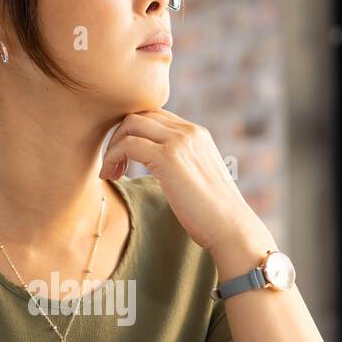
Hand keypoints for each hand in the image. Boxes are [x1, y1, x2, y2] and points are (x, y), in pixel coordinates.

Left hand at [99, 108, 269, 263]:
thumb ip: (180, 165)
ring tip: (110, 172)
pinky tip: (112, 177)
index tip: (124, 159)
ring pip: (130, 124)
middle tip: (113, 165)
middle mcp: (189, 131)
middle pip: (139, 114)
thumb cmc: (212, 213)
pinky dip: (112, 157)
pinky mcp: (168, 157)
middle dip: (118, 136)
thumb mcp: (196, 179)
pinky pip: (128, 144)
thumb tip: (160, 170)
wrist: (230, 226)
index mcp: (196, 134)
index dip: (132, 133)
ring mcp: (179, 141)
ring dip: (112, 146)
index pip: (154, 116)